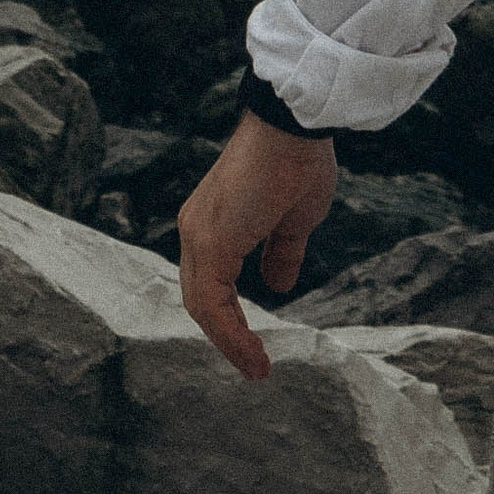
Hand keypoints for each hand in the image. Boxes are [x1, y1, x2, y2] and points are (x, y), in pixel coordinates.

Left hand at [176, 111, 338, 379]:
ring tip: (257, 368)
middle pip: (200, 298)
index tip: (255, 349)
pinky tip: (254, 356)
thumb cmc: (297, 161)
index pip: (209, 283)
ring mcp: (199, 232)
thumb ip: (281, 253)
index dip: (229, 319)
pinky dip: (230, 334)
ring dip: (229, 341)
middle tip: (253, 365)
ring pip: (202, 304)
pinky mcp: (211, 240)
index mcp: (213, 222)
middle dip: (226, 335)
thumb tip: (277, 285)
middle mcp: (196, 227)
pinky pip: (212, 302)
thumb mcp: (294, 220)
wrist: (294, 126)